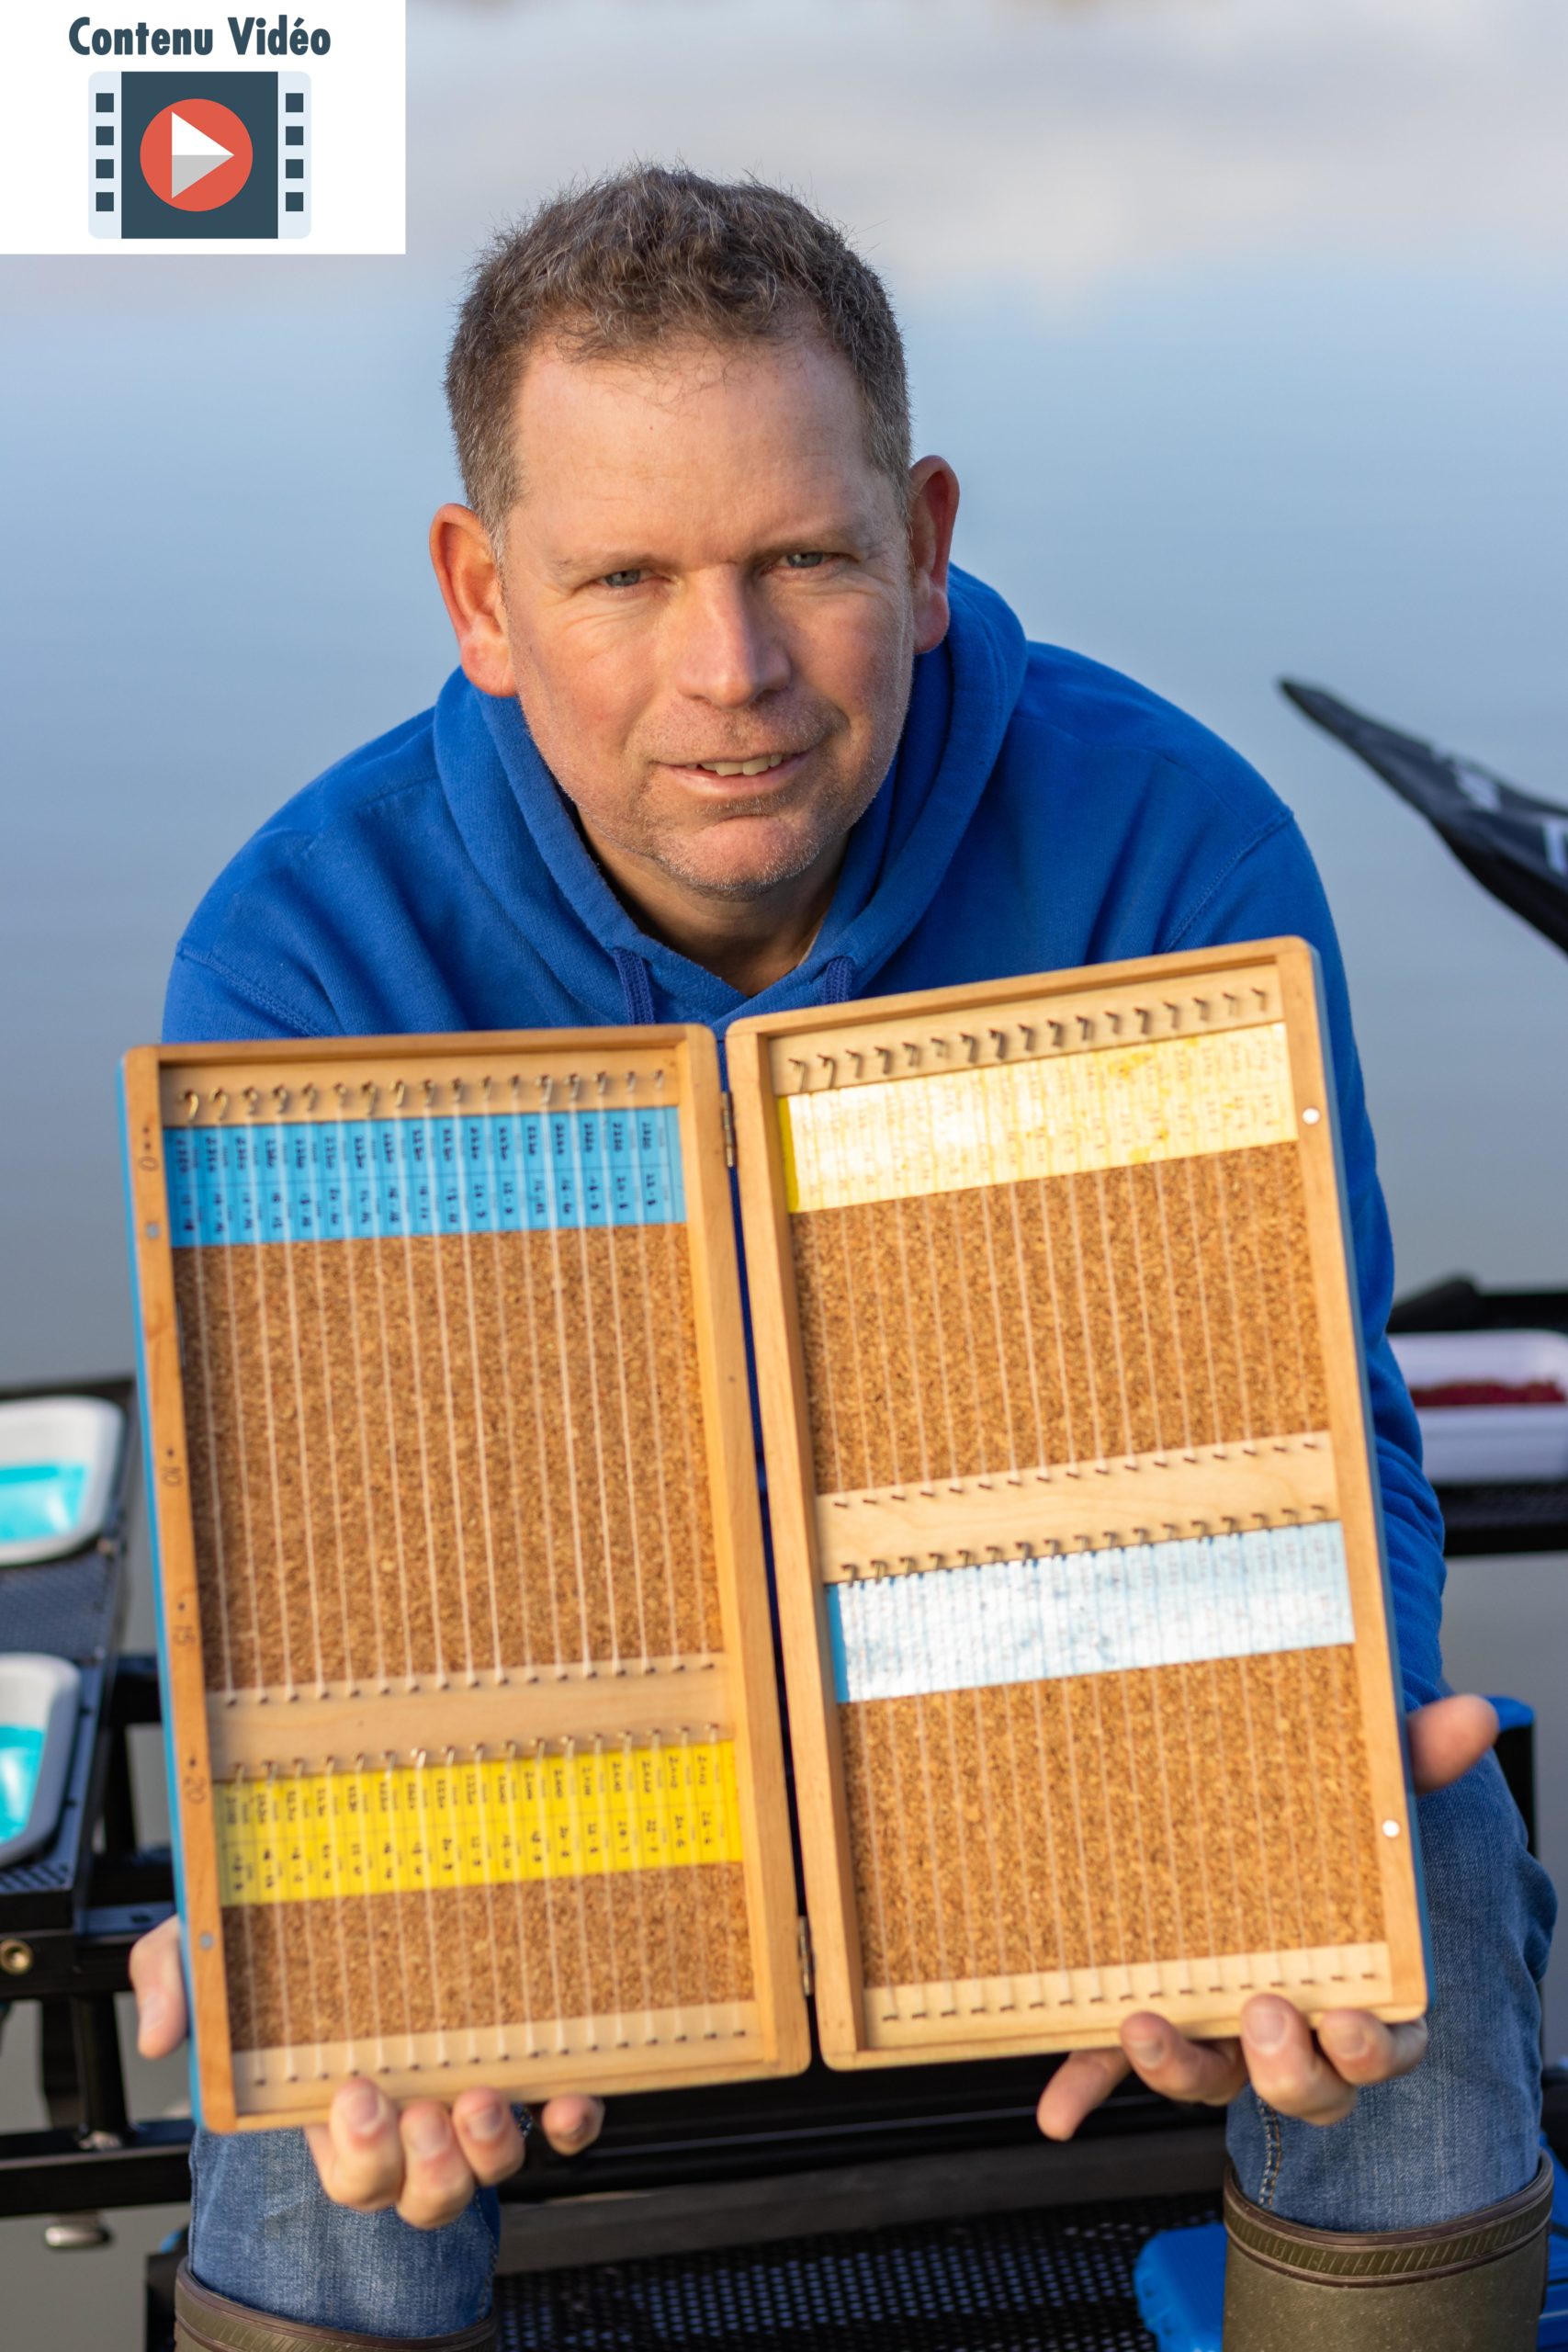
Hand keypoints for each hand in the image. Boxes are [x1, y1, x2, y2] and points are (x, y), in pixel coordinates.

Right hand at [129, 1913, 604, 2224]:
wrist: (353, 1905)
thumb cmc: (280, 1946)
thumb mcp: (208, 1947)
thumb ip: (174, 1979)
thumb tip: (164, 2035)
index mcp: (334, 2108)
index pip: (349, 2173)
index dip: (357, 2156)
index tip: (352, 2095)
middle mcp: (408, 2118)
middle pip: (422, 2193)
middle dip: (424, 2167)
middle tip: (420, 2108)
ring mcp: (469, 2101)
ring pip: (487, 2170)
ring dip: (489, 2147)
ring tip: (483, 2097)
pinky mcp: (530, 2073)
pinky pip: (562, 2124)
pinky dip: (572, 2120)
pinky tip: (570, 2094)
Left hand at [1036, 1692, 1496, 2141]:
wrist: (1227, 1824)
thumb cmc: (1315, 1834)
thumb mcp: (1363, 1791)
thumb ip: (1416, 1760)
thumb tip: (1472, 1715)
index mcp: (1354, 1989)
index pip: (1380, 2045)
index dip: (1370, 2048)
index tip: (1350, 2023)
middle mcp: (1287, 2028)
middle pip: (1303, 2086)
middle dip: (1287, 2068)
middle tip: (1264, 2017)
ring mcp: (1215, 2033)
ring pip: (1207, 2079)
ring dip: (1180, 2068)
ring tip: (1148, 2027)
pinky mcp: (1147, 2022)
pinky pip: (1113, 2068)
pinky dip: (1087, 2086)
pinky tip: (1059, 2108)